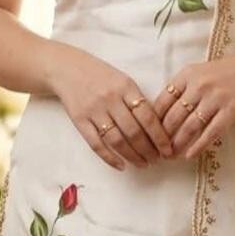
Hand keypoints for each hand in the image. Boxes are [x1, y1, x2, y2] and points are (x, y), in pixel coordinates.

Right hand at [50, 42, 174, 170]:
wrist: (66, 69)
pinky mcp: (79, 120)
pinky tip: (121, 165)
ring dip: (132, 156)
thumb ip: (137, 100)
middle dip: (149, 150)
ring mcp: (94, 110)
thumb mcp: (123, 80)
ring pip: (117, 140)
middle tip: (157, 160)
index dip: (160, 137)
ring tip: (143, 164)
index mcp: (126, 87)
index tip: (168, 149)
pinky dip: (110, 158)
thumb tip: (157, 128)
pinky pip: (96, 144)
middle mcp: (110, 99)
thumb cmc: (100, 75)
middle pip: (134, 132)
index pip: (148, 116)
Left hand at [151, 47, 234, 160]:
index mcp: (187, 74)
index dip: (152, 120)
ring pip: (189, 127)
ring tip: (170, 156)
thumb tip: (164, 112)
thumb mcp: (201, 72)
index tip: (148, 134)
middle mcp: (199, 85)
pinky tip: (190, 155)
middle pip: (173, 117)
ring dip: (177, 144)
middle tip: (157, 151)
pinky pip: (210, 132)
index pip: (162, 100)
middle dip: (162, 137)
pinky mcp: (231, 110)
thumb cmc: (229, 71)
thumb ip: (183, 87)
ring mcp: (215, 98)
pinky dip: (198, 146)